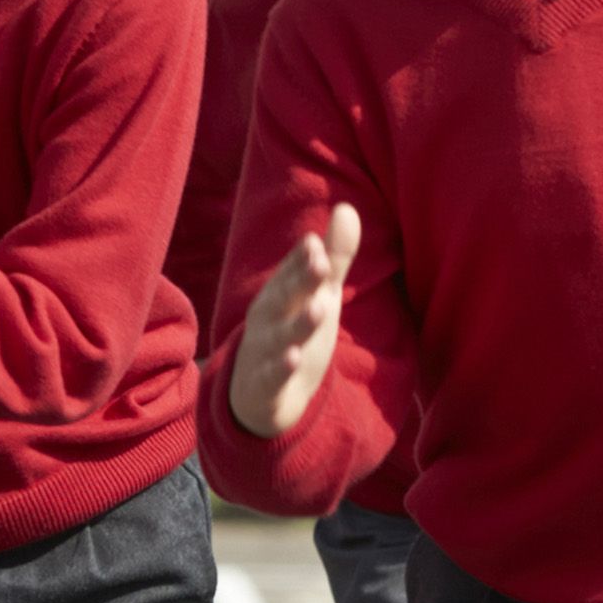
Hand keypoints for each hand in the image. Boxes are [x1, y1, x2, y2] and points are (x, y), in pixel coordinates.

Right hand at [230, 204, 357, 439]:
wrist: (256, 394)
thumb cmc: (291, 330)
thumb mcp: (316, 294)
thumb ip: (334, 257)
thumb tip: (346, 208)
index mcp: (280, 294)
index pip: (290, 271)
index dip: (302, 259)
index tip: (316, 244)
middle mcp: (268, 318)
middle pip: (283, 297)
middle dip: (300, 280)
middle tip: (320, 262)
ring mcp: (264, 352)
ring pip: (279, 337)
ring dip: (297, 324)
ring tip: (319, 309)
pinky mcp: (265, 386)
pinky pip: (271, 377)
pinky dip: (280, 369)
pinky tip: (293, 359)